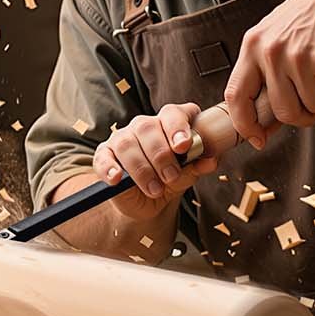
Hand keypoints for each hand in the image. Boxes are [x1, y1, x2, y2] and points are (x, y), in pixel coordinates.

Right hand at [93, 102, 218, 218]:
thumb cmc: (170, 181)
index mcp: (169, 124)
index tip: (183, 146)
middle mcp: (144, 126)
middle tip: (170, 177)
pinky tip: (117, 179)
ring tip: (154, 189)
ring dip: (142, 169)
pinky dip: (110, 168)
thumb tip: (210, 161)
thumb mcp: (187, 176)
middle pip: (148, 128)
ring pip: (127, 144)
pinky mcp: (105, 155)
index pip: (173, 113)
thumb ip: (198, 166)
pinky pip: (104, 158)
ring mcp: (122, 139)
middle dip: (161, 155)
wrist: (147, 202)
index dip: (178, 126)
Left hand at [224, 0, 314, 146]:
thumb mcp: (279, 32)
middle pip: (283, 111)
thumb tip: (266, 114)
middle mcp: (273, 52)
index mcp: (254, 46)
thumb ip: (268, 68)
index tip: (258, 138)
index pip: (237, 97)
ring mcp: (300, 57)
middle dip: (305, 115)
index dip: (246, 124)